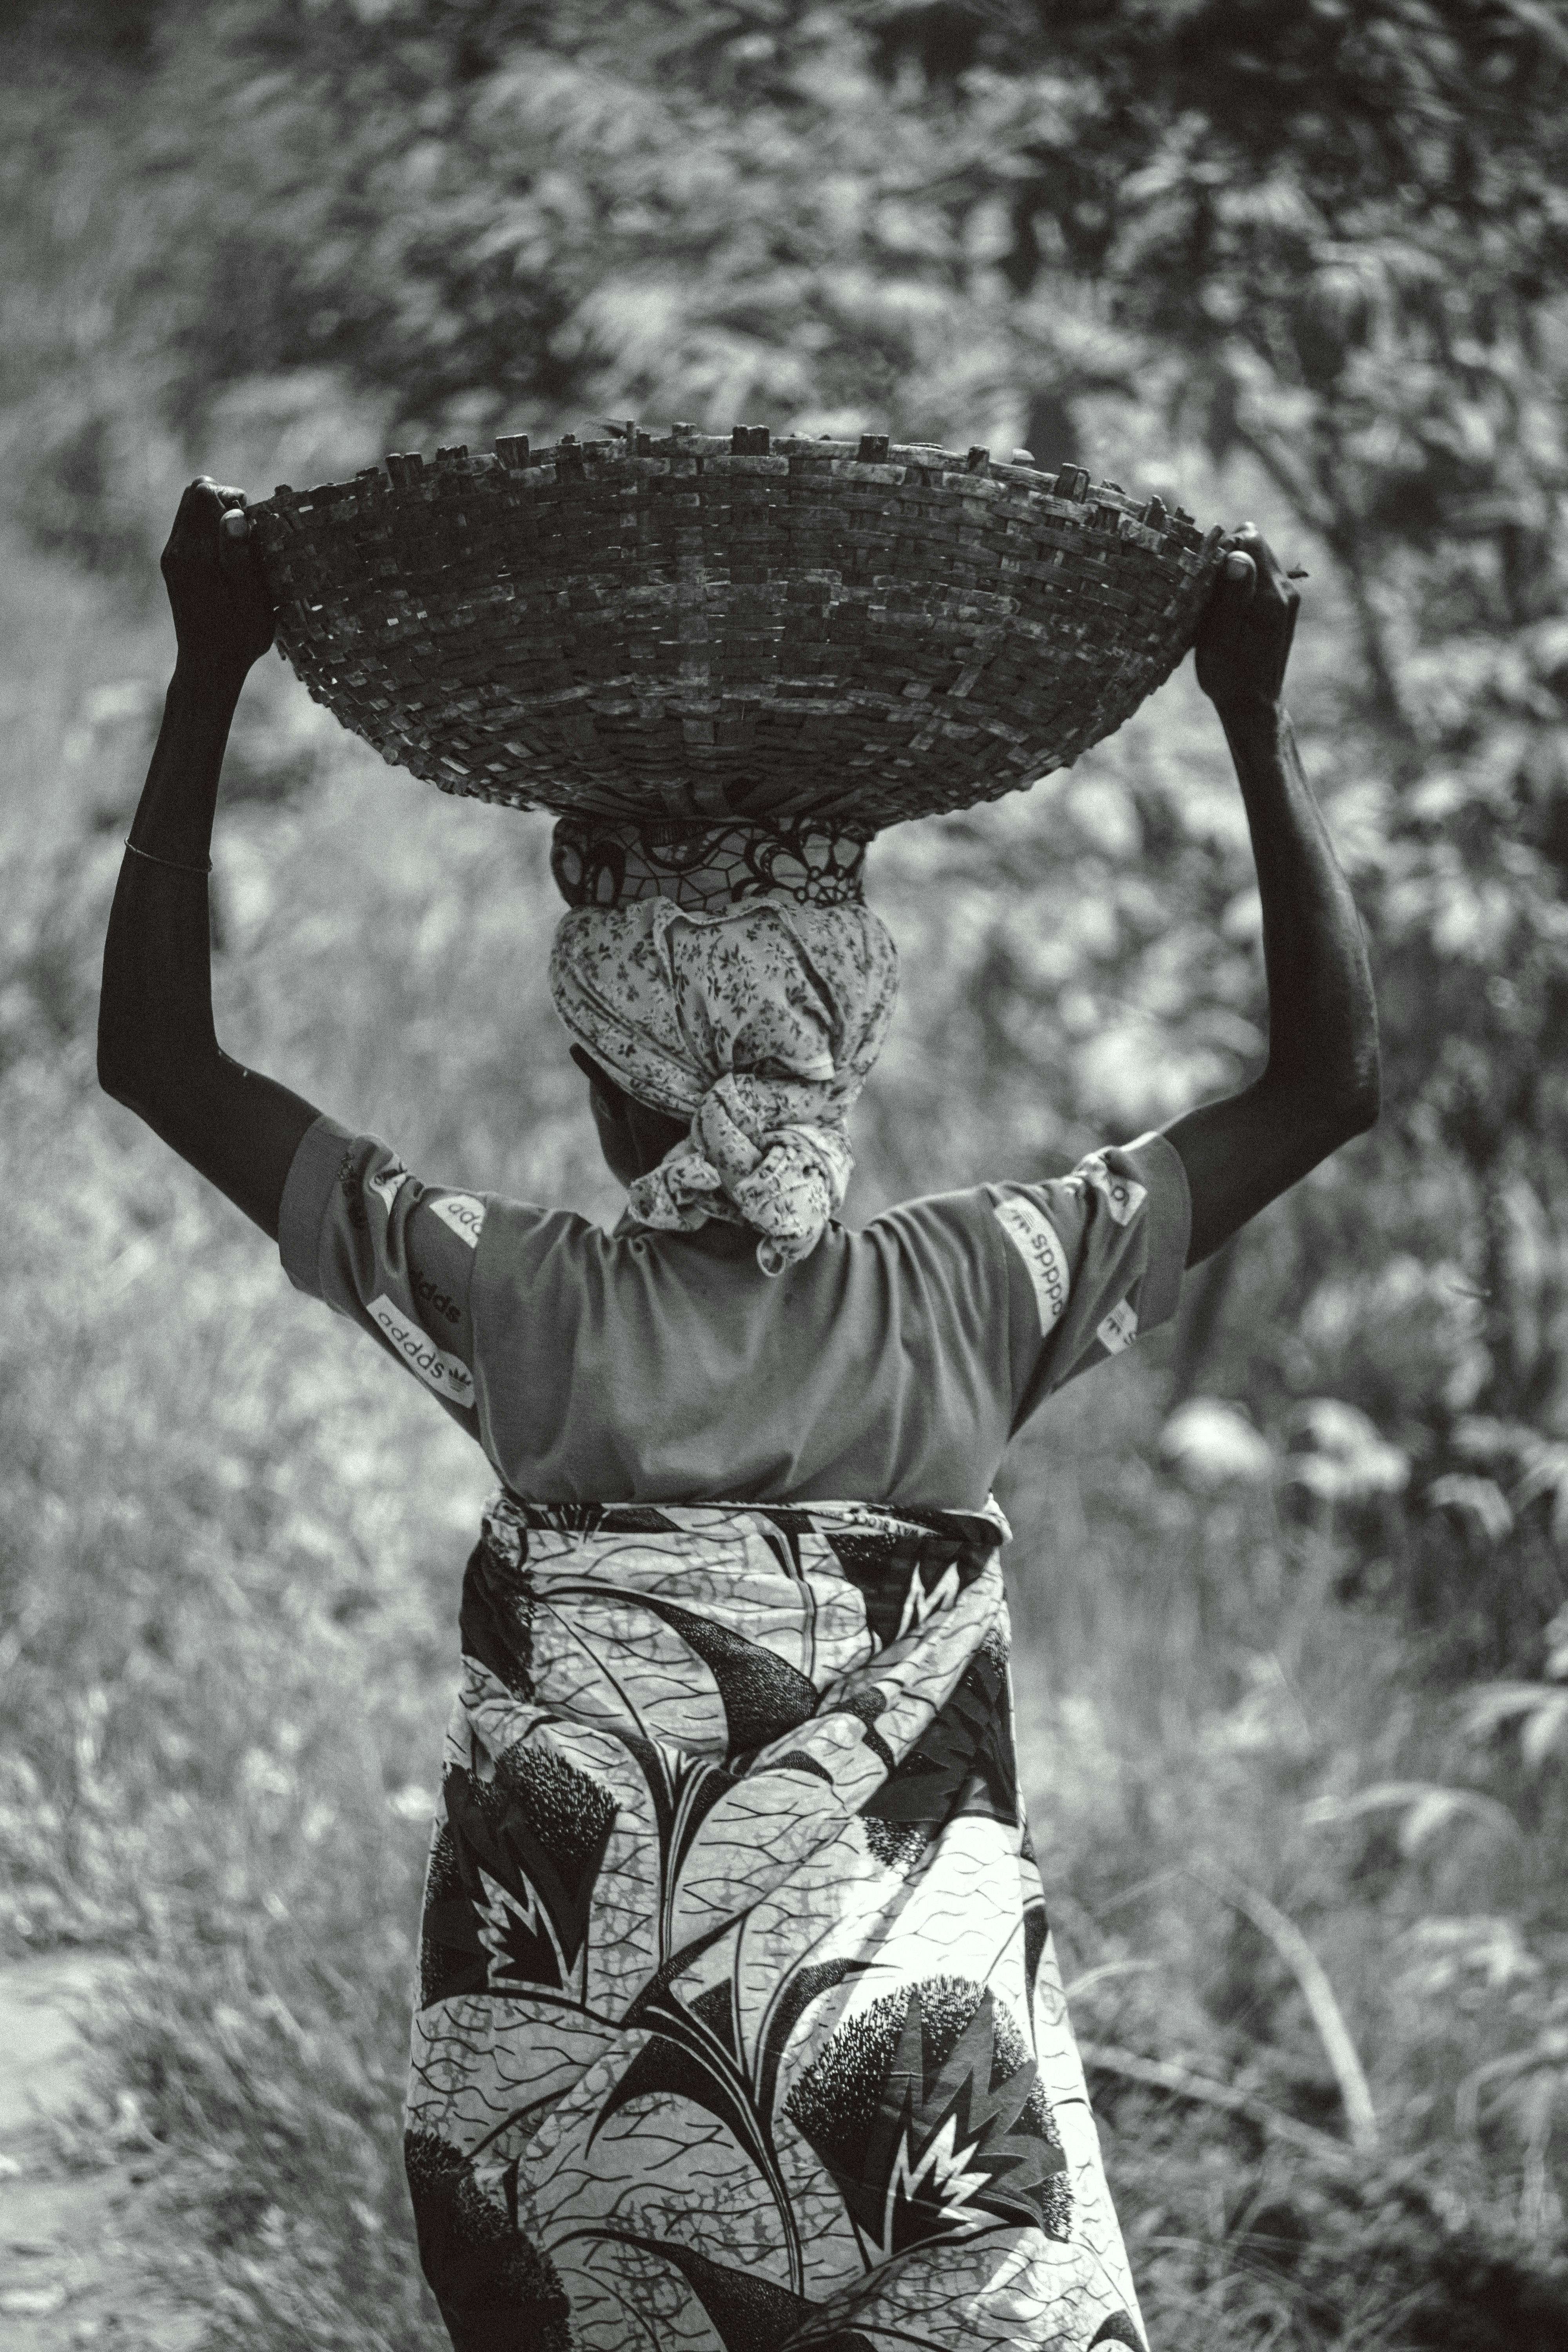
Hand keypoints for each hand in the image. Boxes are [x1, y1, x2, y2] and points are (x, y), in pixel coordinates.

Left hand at [159, 478, 274, 679]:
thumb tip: (234, 514)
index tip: (250, 529)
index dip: (233, 499)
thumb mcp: (252, 601)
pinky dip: (210, 529)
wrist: (208, 666)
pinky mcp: (173, 563)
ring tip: (236, 546)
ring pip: (190, 506)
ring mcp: (172, 556)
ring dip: (217, 515)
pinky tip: (225, 556)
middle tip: (244, 535)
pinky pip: (189, 526)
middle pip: (194, 492)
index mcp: (196, 556)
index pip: (206, 493)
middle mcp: (177, 550)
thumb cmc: (239, 638)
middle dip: (224, 501)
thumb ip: (241, 556)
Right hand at [1194, 522, 1299, 713]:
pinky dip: (1242, 581)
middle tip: (1208, 589)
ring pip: (1258, 557)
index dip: (1222, 547)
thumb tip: (1238, 556)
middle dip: (1228, 555)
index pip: (1250, 539)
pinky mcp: (1284, 603)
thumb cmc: (1228, 676)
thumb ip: (1231, 596)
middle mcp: (1286, 591)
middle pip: (1256, 543)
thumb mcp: (1220, 639)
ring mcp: (1288, 596)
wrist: (1254, 704)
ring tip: (1217, 601)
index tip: (1205, 574)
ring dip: (1234, 569)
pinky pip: (1261, 574)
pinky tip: (1228, 607)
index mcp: (1270, 597)